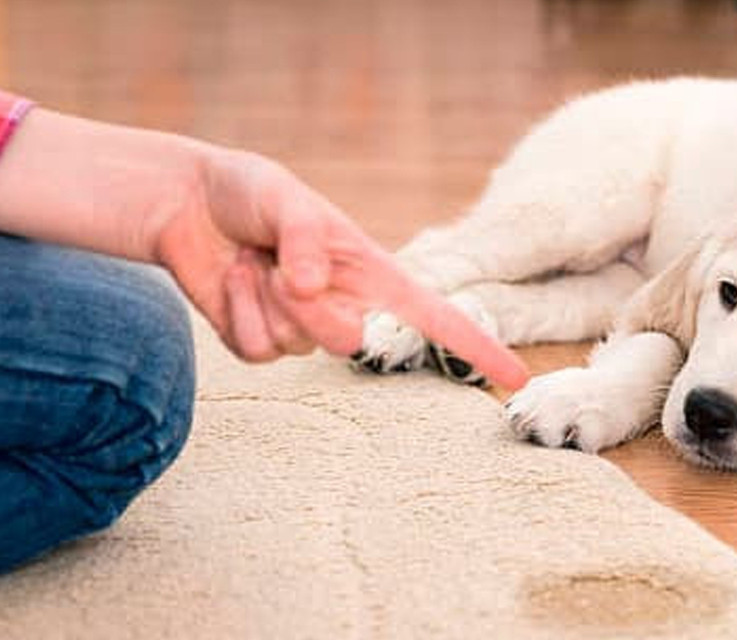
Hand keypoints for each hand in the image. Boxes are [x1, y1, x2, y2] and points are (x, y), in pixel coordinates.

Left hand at [152, 148, 529, 388]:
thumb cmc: (249, 193)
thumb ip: (305, 239)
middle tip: (278, 270)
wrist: (187, 204)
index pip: (438, 317)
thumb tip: (313, 287)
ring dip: (265, 302)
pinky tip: (231, 280)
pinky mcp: (261, 341)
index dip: (478, 347)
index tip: (516, 377)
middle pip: (349, 343)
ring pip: (298, 347)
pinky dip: (236, 313)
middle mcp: (346, 304)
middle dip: (311, 312)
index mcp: (373, 273)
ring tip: (252, 262)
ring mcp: (303, 328)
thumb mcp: (284, 197)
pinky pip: (257, 351)